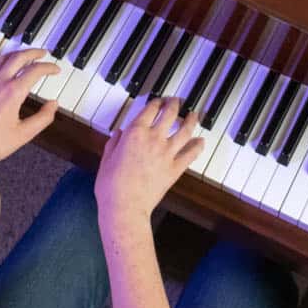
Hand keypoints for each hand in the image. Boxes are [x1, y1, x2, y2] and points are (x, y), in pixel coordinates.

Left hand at [0, 44, 60, 161]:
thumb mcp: (23, 134)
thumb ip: (43, 118)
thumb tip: (53, 105)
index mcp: (13, 92)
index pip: (35, 70)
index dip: (49, 67)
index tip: (56, 70)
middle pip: (19, 56)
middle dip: (34, 52)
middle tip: (44, 53)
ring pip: (5, 56)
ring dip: (19, 52)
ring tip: (28, 55)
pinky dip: (4, 58)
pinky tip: (6, 63)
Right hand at [94, 97, 202, 227]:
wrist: (125, 206)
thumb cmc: (111, 186)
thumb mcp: (106, 160)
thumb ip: (114, 143)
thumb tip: (118, 134)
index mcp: (135, 133)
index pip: (149, 110)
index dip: (155, 102)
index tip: (158, 101)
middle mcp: (154, 139)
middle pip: (170, 114)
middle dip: (174, 104)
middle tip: (176, 101)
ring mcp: (167, 153)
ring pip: (185, 130)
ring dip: (191, 120)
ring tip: (194, 115)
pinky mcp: (175, 168)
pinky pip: (191, 153)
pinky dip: (198, 146)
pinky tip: (201, 141)